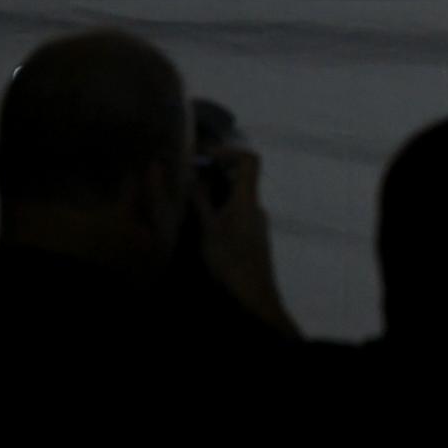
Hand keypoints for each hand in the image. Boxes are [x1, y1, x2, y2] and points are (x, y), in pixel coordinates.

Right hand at [194, 143, 294, 333]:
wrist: (254, 296)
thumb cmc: (230, 261)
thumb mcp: (209, 230)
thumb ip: (201, 202)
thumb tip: (194, 175)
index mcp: (248, 199)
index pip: (249, 160)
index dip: (230, 151)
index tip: (206, 156)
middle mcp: (256, 206)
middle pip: (241, 177)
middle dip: (217, 173)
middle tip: (191, 179)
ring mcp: (257, 221)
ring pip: (238, 196)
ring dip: (217, 192)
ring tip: (192, 201)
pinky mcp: (254, 235)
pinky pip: (239, 211)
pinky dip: (222, 208)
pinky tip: (204, 223)